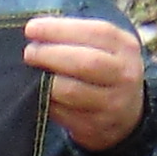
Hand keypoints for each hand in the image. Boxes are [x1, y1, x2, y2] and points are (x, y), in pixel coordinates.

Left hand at [23, 16, 148, 153]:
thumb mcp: (104, 48)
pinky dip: (45, 102)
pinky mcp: (95, 127)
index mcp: (125, 47)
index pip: (95, 33)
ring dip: (45, 81)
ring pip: (71, 91)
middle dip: (50, 55)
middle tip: (29, 53)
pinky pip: (62, 113)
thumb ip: (76, 38)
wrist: (126, 115)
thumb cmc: (103, 70)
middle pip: (84, 62)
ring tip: (32, 74)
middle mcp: (124, 75)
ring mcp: (112, 103)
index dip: (60, 29)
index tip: (32, 28)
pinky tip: (38, 94)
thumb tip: (34, 32)